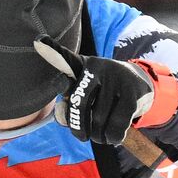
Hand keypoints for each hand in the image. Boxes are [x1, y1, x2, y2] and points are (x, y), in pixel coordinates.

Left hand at [33, 38, 177, 144]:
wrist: (139, 83)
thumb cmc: (102, 91)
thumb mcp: (85, 89)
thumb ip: (68, 105)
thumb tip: (63, 117)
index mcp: (82, 65)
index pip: (66, 59)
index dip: (52, 50)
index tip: (38, 40)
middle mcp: (98, 67)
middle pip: (79, 103)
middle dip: (78, 127)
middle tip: (82, 136)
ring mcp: (116, 78)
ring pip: (99, 119)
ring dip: (98, 135)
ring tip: (99, 136)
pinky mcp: (132, 93)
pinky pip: (117, 124)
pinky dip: (112, 136)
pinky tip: (112, 137)